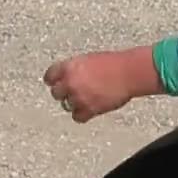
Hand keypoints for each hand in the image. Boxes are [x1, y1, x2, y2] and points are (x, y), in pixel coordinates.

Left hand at [43, 46, 162, 123]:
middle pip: (56, 93)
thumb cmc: (113, 63)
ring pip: (66, 106)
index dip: (53, 80)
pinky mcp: (89, 110)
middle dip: (64, 93)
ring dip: (74, 103)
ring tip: (85, 99)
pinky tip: (89, 109)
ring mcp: (78, 97)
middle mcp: (70, 82)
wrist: (129, 73)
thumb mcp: (88, 60)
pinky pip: (77, 117)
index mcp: (69, 67)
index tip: (55, 83)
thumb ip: (75, 69)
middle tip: (74, 92)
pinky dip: (82, 115)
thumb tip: (67, 78)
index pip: (49, 76)